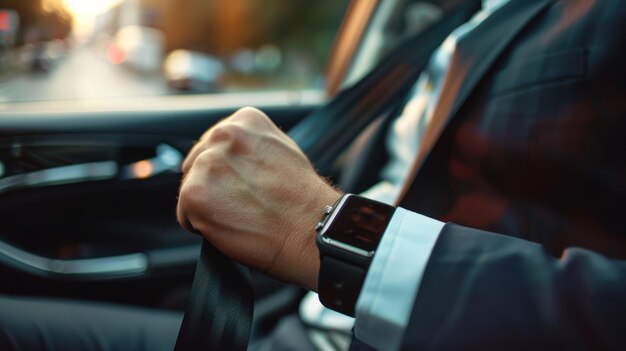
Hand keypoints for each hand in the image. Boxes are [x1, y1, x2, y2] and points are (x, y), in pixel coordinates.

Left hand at [176, 107, 340, 290]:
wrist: (312, 228)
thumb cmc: (303, 198)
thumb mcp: (280, 150)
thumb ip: (250, 145)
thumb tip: (227, 154)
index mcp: (244, 120)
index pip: (214, 145)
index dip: (227, 172)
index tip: (246, 185)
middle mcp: (222, 134)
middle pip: (197, 165)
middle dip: (214, 187)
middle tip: (245, 205)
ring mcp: (206, 164)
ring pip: (191, 190)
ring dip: (209, 207)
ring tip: (242, 215)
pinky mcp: (194, 194)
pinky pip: (185, 215)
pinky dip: (202, 227)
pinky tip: (232, 226)